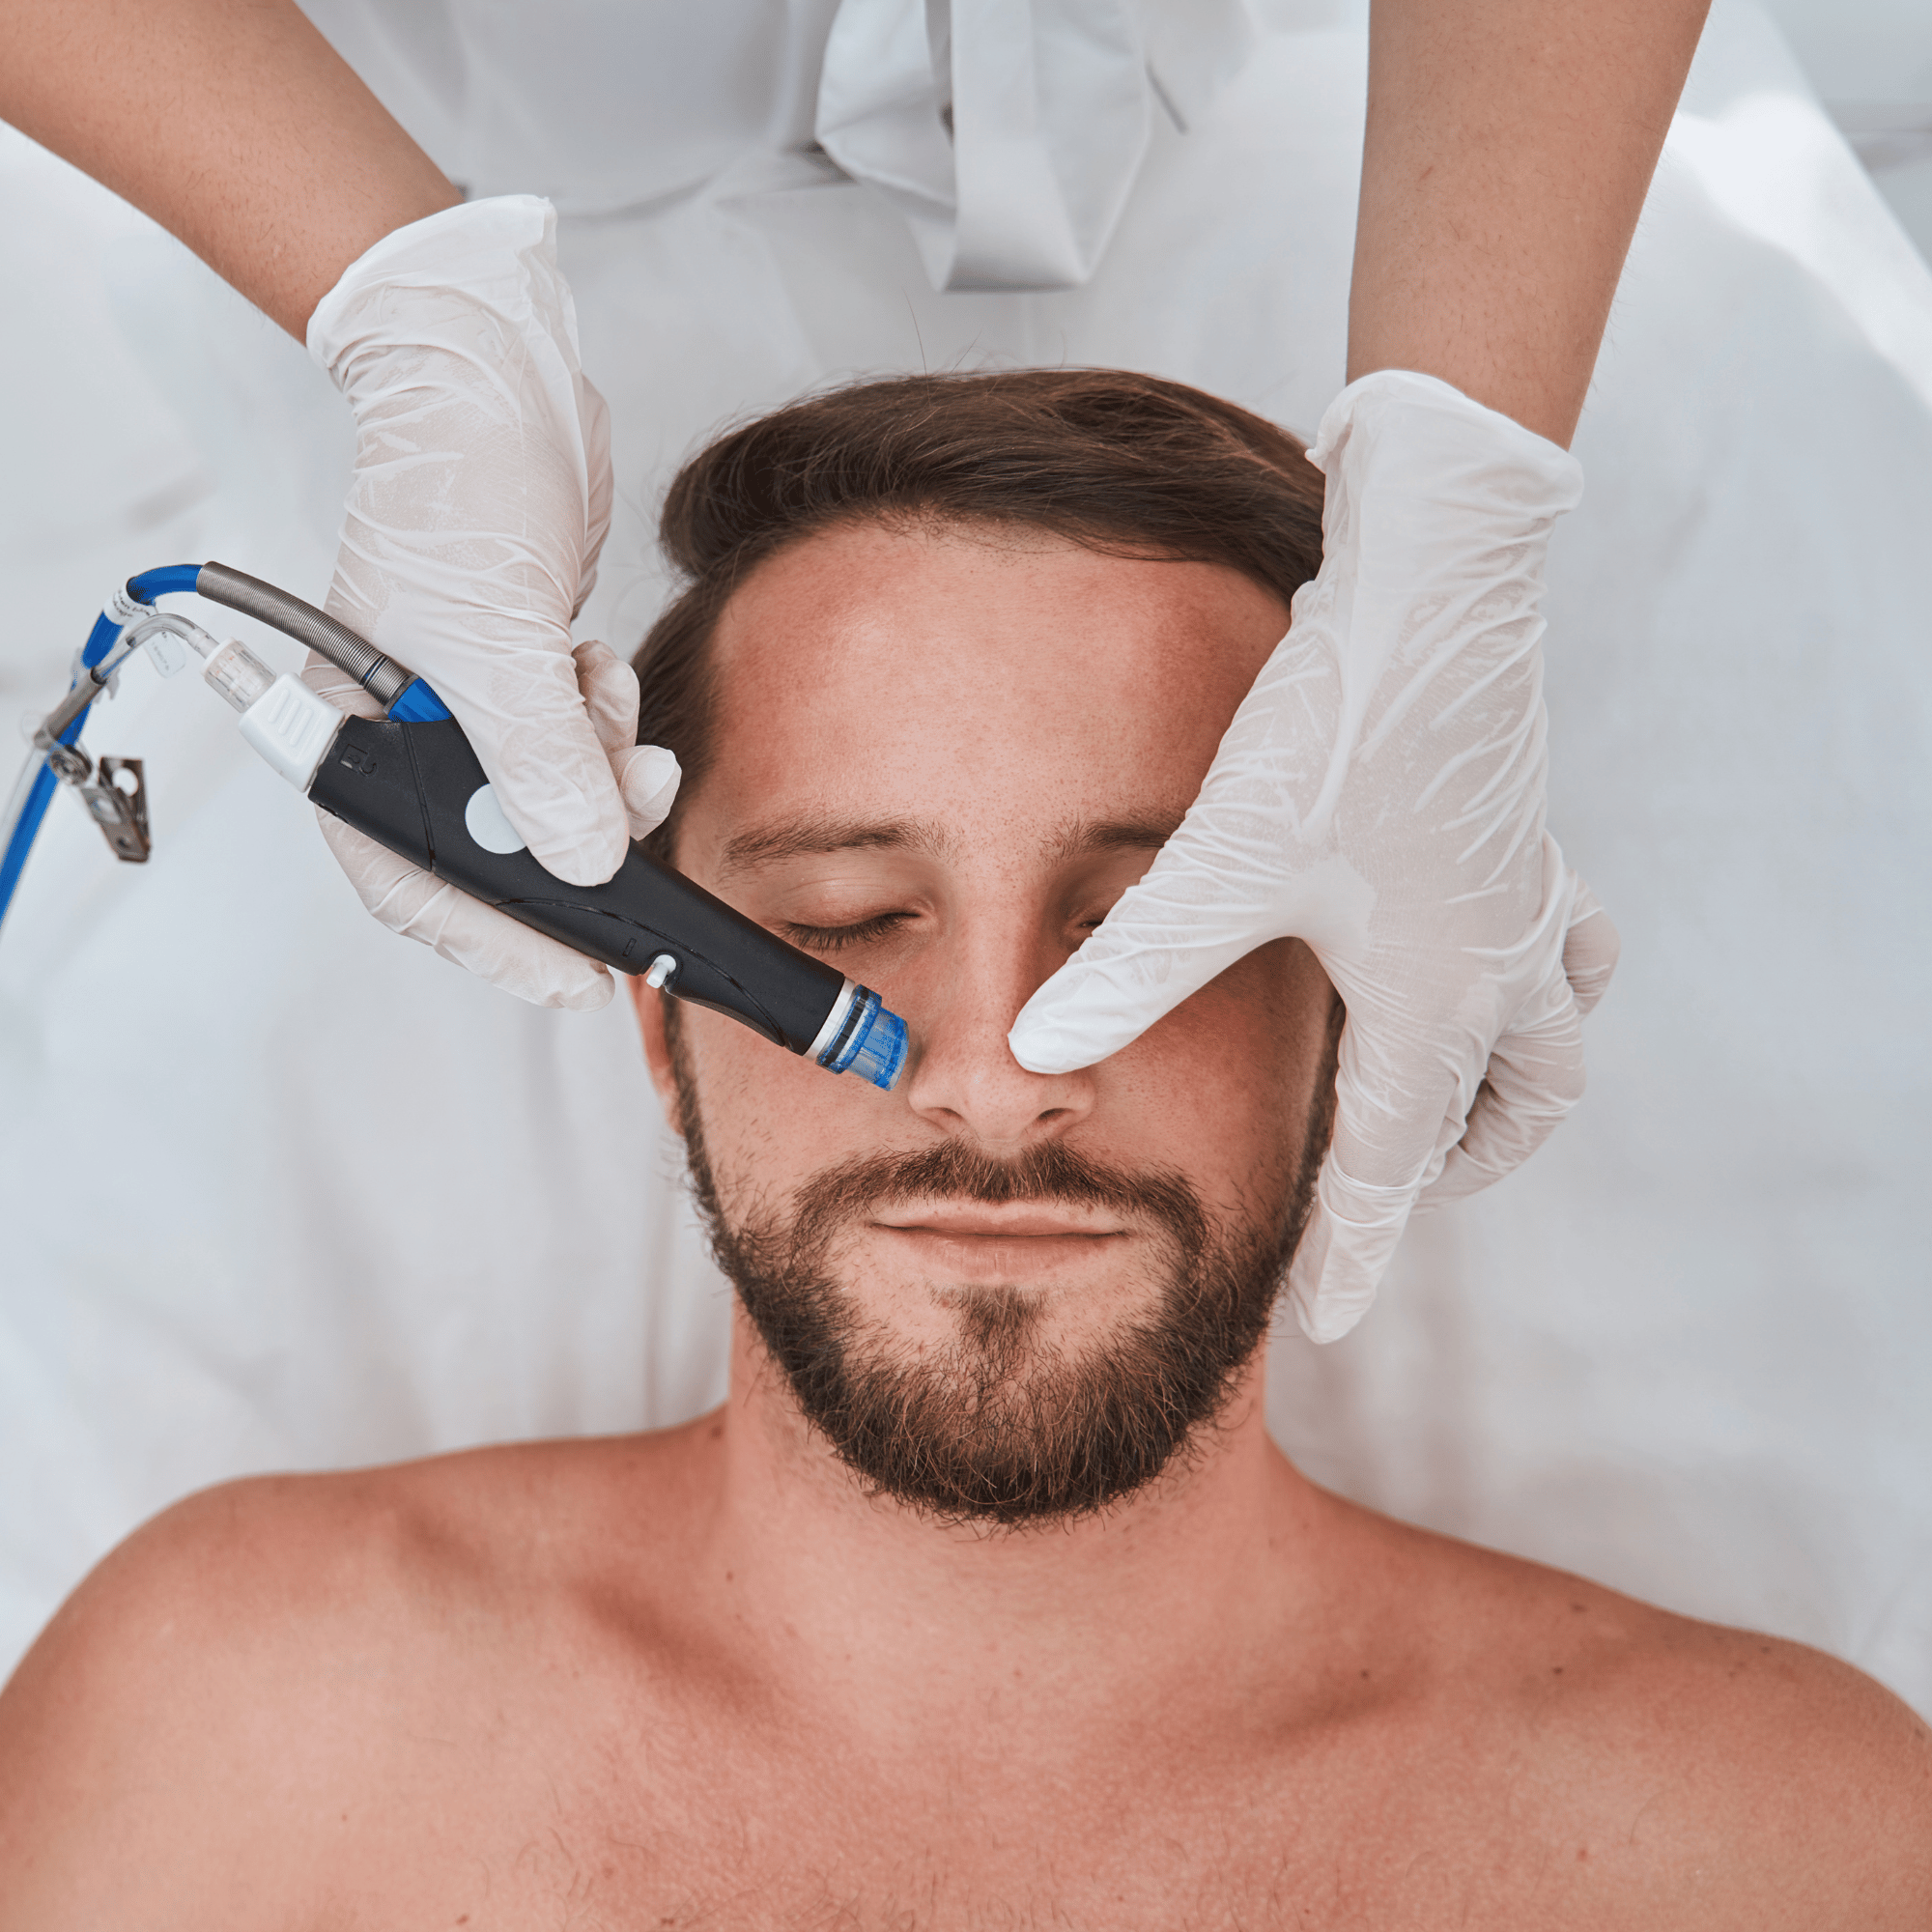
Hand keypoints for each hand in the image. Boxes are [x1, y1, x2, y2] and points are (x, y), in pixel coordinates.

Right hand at [306, 194, 679, 1003]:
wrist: (495, 379)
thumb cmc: (456, 485)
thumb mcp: (499, 643)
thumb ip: (540, 768)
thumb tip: (584, 868)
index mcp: (356, 743)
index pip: (417, 884)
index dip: (497, 944)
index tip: (579, 981)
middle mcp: (409, 739)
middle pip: (500, 849)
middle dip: (576, 838)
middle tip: (631, 820)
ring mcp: (470, 711)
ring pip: (558, 799)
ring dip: (605, 769)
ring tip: (607, 702)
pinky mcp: (528, 681)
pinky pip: (584, 744)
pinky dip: (609, 722)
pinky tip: (598, 664)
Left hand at [1007, 371, 1617, 1341]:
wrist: (1439, 583)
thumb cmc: (1336, 729)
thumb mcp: (1218, 866)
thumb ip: (1127, 970)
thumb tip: (1029, 1057)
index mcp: (1438, 994)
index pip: (1393, 1164)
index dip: (1353, 1251)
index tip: (1320, 1323)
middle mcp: (1504, 959)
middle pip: (1514, 1109)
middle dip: (1451, 1168)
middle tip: (1394, 1195)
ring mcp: (1530, 893)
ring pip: (1557, 1029)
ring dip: (1511, 1083)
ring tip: (1451, 1097)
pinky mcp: (1523, 829)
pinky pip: (1561, 937)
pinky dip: (1530, 975)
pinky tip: (1465, 940)